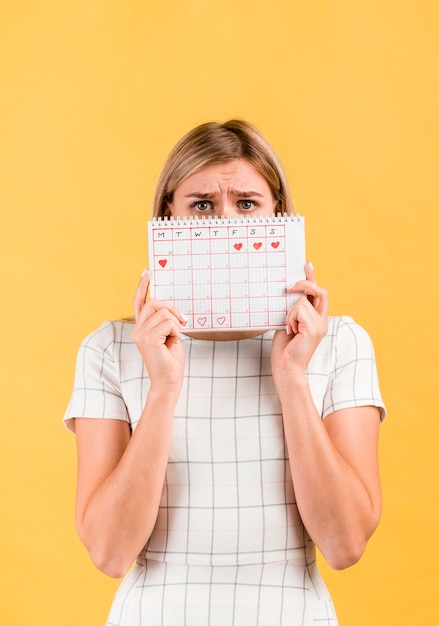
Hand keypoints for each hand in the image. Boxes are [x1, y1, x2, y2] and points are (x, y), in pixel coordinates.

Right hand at [131, 270, 185, 389]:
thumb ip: (166, 321)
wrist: (169, 382)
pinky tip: (172, 344)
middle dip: (173, 308)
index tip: (147, 272)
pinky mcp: (147, 338)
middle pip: (155, 302)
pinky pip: (169, 323)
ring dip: (176, 324)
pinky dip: (176, 332)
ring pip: (164, 312)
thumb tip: (171, 308)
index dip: (142, 286)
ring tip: (174, 339)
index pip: (139, 302)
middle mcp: (137, 329)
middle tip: (184, 321)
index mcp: (141, 328)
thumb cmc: (171, 361)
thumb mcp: (170, 335)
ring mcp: (140, 334)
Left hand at [271, 263, 327, 380]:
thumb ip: (292, 310)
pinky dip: (290, 318)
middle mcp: (322, 321)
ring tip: (288, 329)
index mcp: (317, 319)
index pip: (318, 294)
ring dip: (289, 313)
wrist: (286, 368)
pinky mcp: (314, 328)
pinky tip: (290, 331)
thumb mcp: (287, 323)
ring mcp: (320, 325)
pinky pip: (298, 309)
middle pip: (320, 291)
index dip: (313, 278)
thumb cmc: (284, 349)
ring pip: (301, 301)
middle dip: (304, 283)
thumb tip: (288, 293)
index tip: (307, 265)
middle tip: (288, 287)